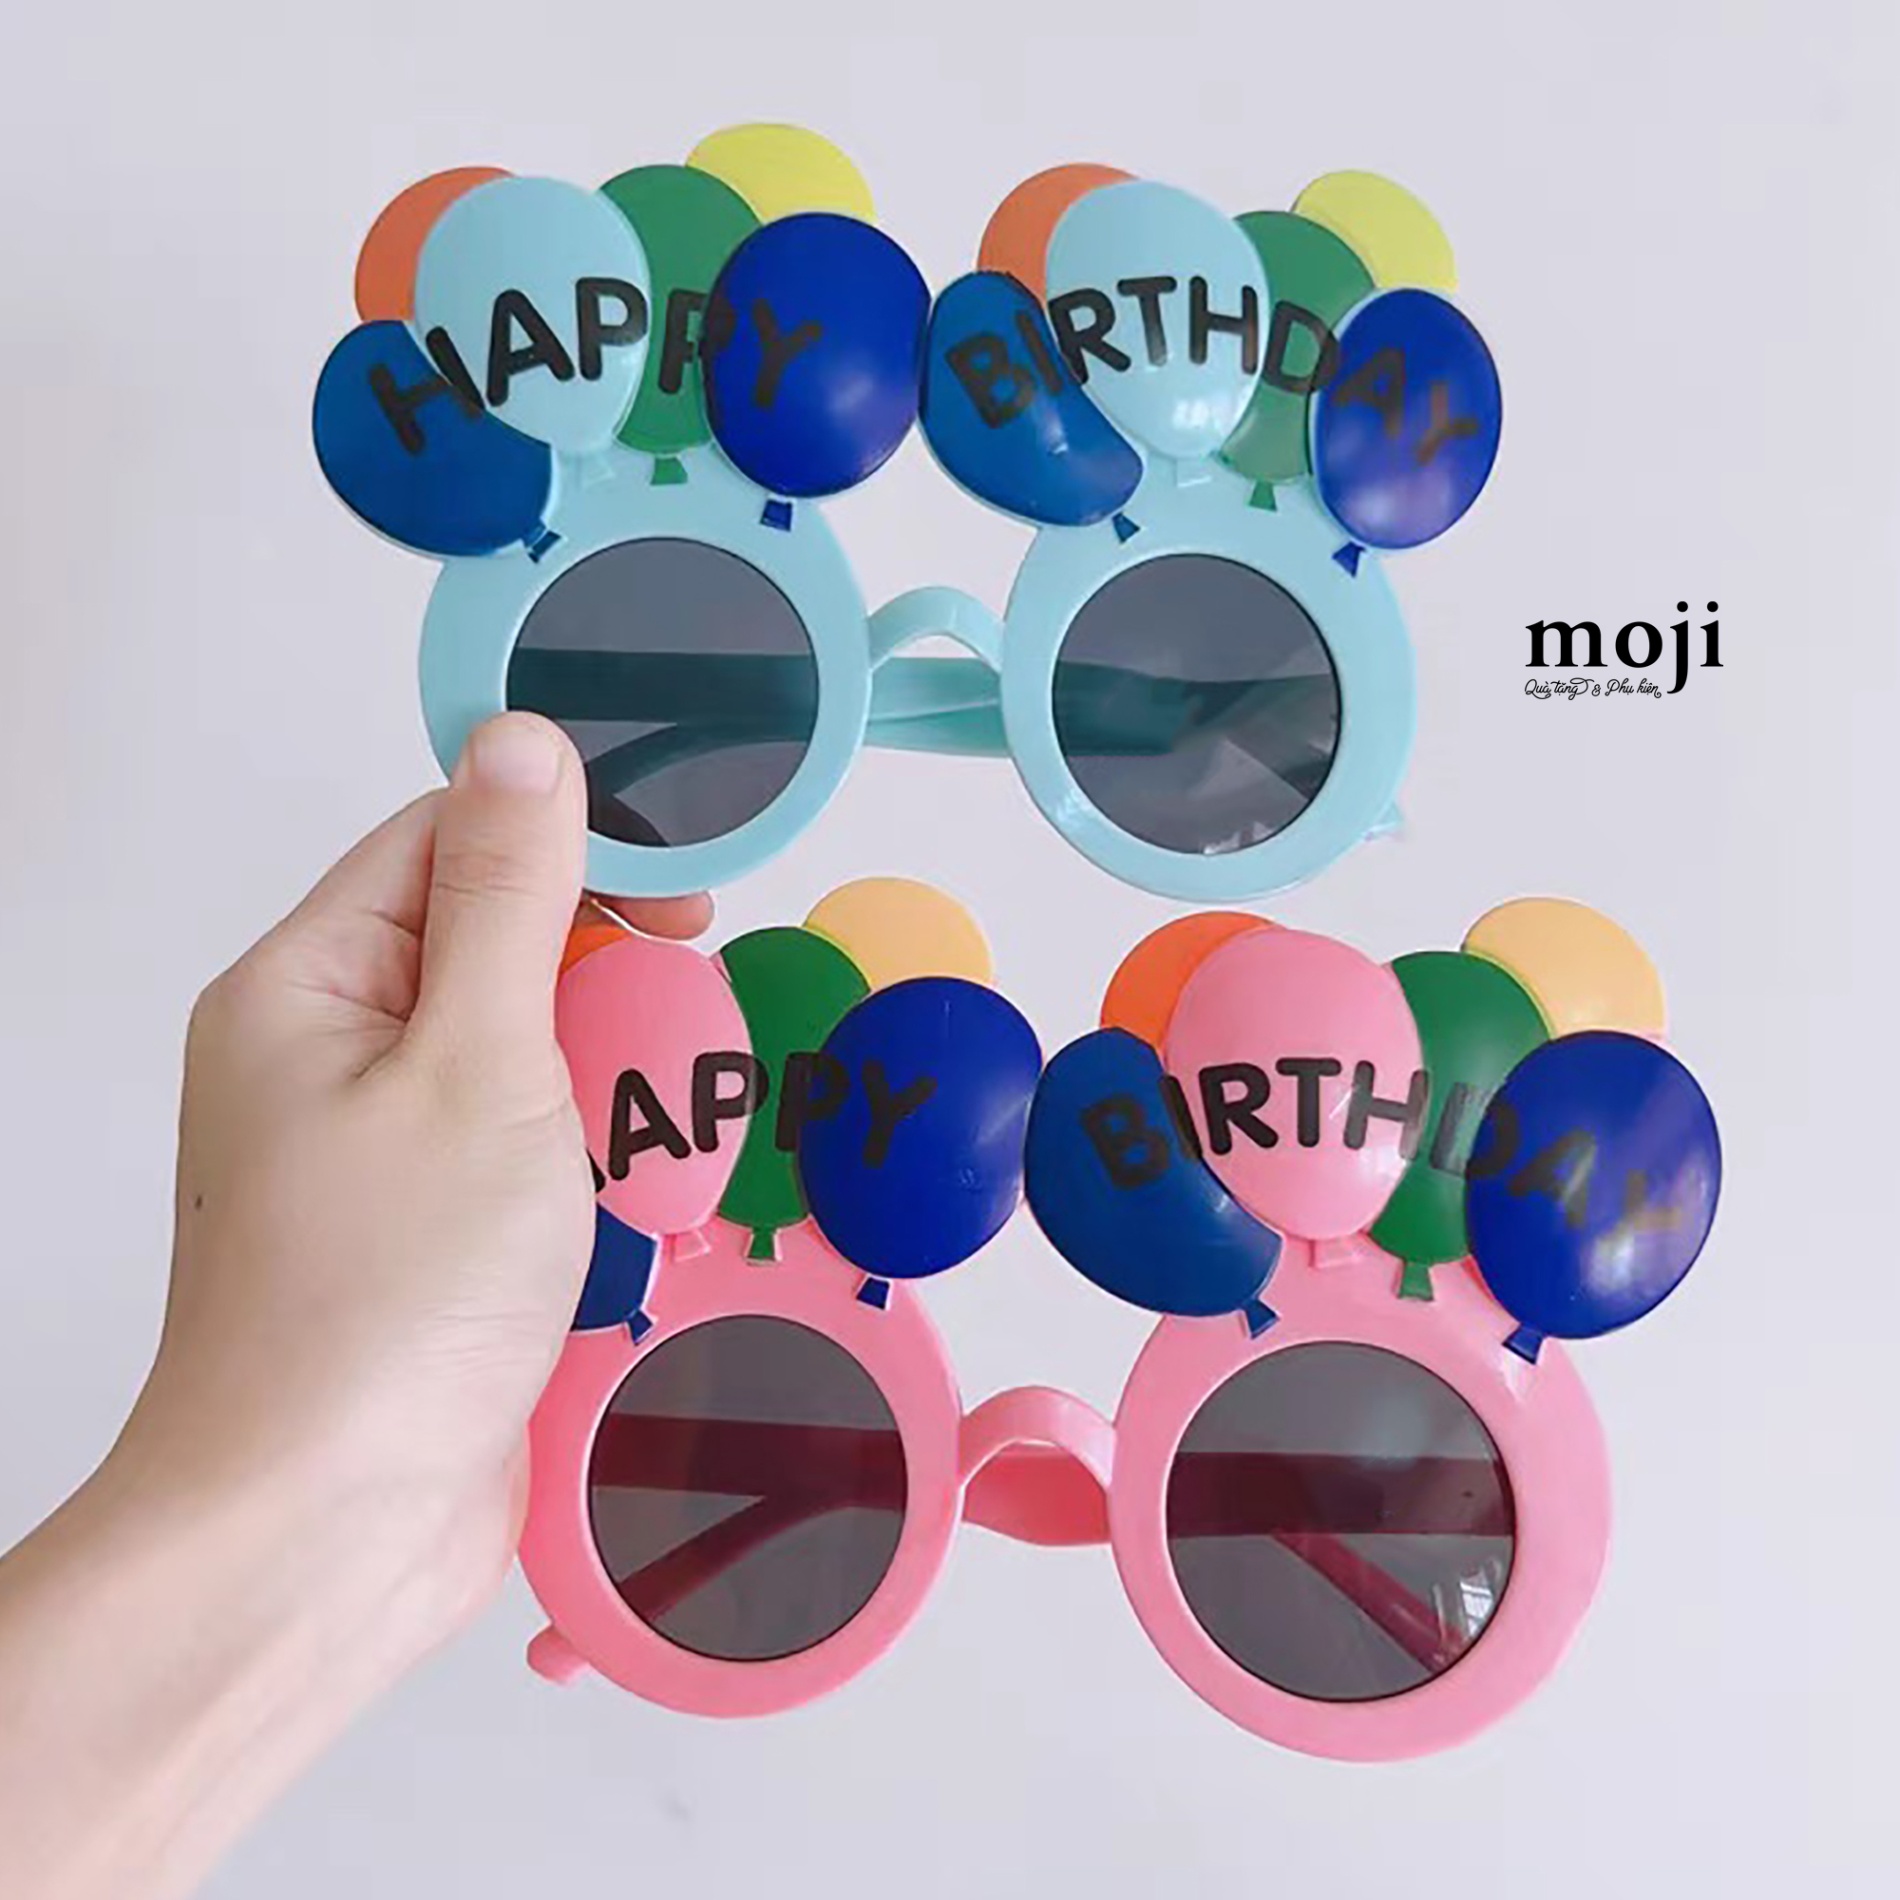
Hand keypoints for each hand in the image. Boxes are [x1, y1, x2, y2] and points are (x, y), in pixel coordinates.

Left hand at [127, 711, 709, 1654]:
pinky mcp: (442, 1237)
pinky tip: (638, 1223)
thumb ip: (512, 898)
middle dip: (612, 993)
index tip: (686, 894)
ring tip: (653, 1159)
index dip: (574, 847)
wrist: (330, 1538)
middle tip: (682, 1040)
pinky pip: (544, 1159)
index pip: (451, 845)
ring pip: (541, 1063)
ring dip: (620, 1097)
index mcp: (310, 987)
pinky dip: (604, 1178)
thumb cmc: (375, 1306)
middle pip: (508, 954)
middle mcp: (337, 1060)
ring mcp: (390, 1156)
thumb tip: (520, 742)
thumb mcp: (474, 1065)